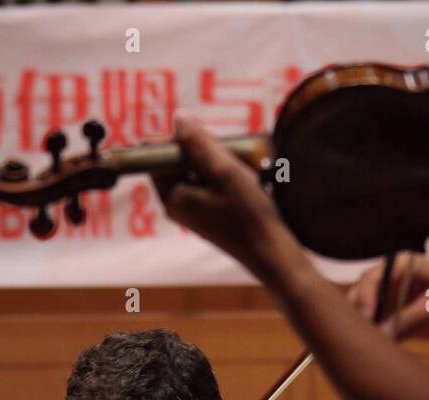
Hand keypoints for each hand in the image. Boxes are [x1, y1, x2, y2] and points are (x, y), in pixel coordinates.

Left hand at [152, 112, 295, 279]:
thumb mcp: (224, 171)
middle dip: (204, 150)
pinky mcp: (210, 214)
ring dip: (220, 161)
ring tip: (243, 170)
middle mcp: (177, 204)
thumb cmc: (248, 215)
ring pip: (198, 169)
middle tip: (231, 157)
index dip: (179, 139)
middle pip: (178, 160)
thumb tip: (178, 117)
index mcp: (172, 197)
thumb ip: (198, 143)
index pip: (157, 155)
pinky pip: (211, 183)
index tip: (208, 142)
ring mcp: (194, 210)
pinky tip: (247, 180)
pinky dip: (227, 175)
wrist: (272, 254)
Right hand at [347, 252, 428, 343]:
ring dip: (365, 331)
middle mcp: (391, 281)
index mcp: (401, 265)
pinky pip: (379, 331)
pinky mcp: (397, 319)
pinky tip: (380, 353)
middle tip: (361, 338)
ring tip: (370, 348)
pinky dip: (376, 340)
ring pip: (367, 316)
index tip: (367, 320)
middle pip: (361, 296)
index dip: (365, 297)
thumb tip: (383, 335)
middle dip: (358, 316)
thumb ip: (412, 317)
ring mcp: (392, 300)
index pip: (371, 278)